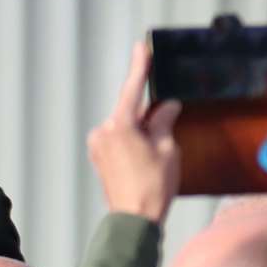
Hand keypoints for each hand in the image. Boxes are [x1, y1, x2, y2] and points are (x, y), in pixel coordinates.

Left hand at [88, 42, 181, 223]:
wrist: (134, 219)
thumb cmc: (152, 185)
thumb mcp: (166, 148)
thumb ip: (163, 121)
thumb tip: (167, 107)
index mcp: (119, 126)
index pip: (132, 89)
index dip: (139, 67)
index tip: (141, 48)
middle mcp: (103, 132)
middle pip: (130, 110)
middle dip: (150, 112)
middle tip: (169, 124)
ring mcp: (98, 146)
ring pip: (126, 125)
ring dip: (143, 129)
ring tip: (158, 152)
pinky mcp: (99, 158)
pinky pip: (119, 139)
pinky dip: (135, 139)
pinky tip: (147, 155)